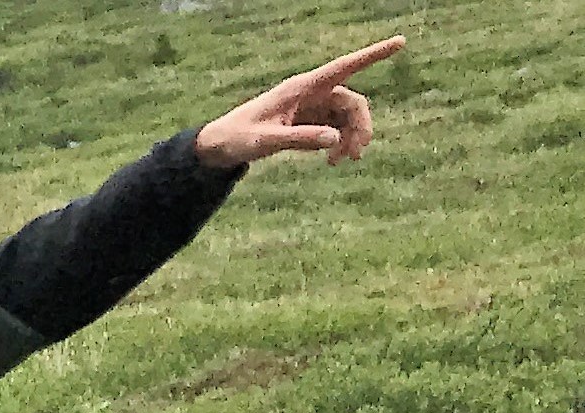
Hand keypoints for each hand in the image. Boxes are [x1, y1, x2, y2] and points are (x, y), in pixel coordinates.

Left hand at [194, 37, 399, 168]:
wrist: (219, 147)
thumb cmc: (237, 138)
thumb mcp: (265, 140)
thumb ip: (298, 138)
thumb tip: (335, 138)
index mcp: (301, 87)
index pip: (344, 67)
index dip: (373, 54)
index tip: (401, 42)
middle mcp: (311, 93)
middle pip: (353, 102)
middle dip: (360, 126)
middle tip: (355, 154)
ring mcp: (312, 108)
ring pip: (348, 117)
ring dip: (351, 138)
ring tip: (341, 162)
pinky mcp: (309, 122)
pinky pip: (336, 128)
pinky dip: (340, 143)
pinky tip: (332, 160)